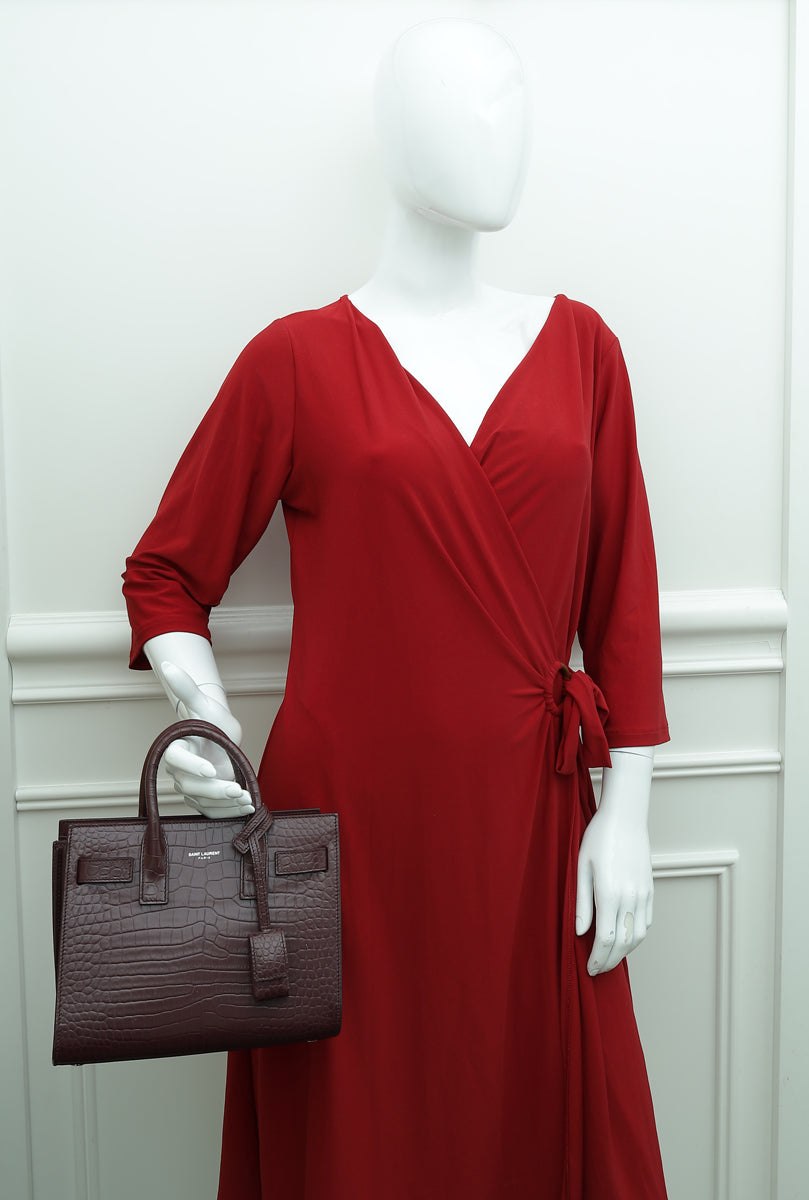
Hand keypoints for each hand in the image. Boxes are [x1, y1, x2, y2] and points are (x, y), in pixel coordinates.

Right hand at [161, 661, 254, 818]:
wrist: (223, 736)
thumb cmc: (212, 720)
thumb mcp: (205, 705)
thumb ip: (187, 688)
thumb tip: (168, 664)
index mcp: (176, 748)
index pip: (176, 760)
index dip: (191, 766)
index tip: (211, 769)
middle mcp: (179, 771)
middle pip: (190, 786)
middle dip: (214, 790)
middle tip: (237, 789)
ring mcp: (190, 787)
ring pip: (202, 802)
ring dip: (225, 804)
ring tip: (247, 800)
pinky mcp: (203, 800)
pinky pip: (212, 812)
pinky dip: (229, 813)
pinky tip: (246, 810)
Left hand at [574, 748, 654, 974]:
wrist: (626, 818)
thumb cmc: (598, 838)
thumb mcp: (580, 867)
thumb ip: (580, 902)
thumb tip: (579, 932)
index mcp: (609, 893)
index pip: (605, 939)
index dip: (597, 958)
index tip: (588, 968)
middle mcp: (630, 898)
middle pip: (622, 943)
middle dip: (610, 962)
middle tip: (597, 970)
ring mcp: (643, 895)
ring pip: (637, 936)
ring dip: (624, 953)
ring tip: (609, 959)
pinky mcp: (650, 890)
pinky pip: (646, 922)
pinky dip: (635, 937)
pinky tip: (624, 939)